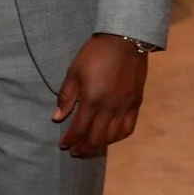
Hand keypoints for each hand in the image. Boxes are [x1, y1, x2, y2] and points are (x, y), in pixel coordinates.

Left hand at [54, 33, 149, 157]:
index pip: (80, 128)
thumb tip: (56, 118)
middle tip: (75, 152)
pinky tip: (111, 138)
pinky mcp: (136, 103)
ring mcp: (125, 107)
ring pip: (114, 136)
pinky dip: (118, 137)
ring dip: (101, 145)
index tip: (63, 146)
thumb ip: (66, 98)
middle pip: (97, 137)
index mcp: (93, 100)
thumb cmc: (94, 55)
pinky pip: (129, 127)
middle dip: (84, 147)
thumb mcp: (73, 73)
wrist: (123, 42)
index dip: (71, 140)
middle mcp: (111, 108)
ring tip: (90, 147)